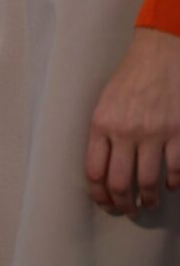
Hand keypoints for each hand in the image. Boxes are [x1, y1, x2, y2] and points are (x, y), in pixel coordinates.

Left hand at [86, 28, 179, 216]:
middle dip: (123, 204)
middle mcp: (125, 131)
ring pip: (148, 181)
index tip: (106, 204)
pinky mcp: (179, 132)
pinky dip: (174, 183)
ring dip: (149, 200)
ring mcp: (154, 132)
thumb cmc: (129, 80)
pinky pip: (176, 169)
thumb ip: (102, 135)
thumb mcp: (104, 104)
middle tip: (128, 211)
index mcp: (101, 125)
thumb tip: (102, 171)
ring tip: (150, 204)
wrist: (159, 55)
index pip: (94, 172)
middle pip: (120, 183)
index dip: (99, 195)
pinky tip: (171, 186)